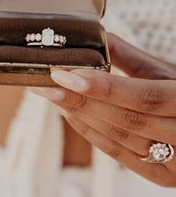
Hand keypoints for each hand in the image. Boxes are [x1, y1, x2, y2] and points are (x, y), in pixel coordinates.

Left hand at [32, 34, 175, 186]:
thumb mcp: (165, 71)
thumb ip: (130, 57)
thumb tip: (96, 38)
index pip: (145, 97)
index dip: (104, 88)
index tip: (67, 74)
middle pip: (128, 121)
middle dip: (82, 102)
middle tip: (49, 84)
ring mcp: (175, 164)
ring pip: (121, 139)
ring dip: (82, 117)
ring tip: (54, 96)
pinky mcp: (161, 175)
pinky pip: (121, 155)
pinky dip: (92, 134)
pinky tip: (70, 114)